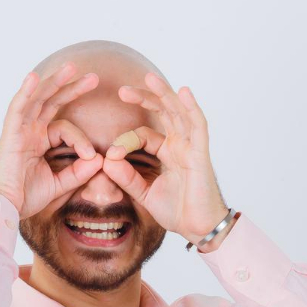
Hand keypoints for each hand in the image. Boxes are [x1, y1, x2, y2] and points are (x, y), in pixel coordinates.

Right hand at [0, 62, 106, 219]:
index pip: (66, 128)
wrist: (5, 207)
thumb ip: (79, 172)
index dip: (82, 140)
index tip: (92, 156)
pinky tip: (33, 77)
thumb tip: (100, 160)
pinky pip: (17, 108)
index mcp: (39, 141)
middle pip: (52, 102)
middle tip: (94, 77)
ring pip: (38, 98)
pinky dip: (25, 92)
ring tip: (72, 68)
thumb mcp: (59, 183)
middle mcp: (29, 131)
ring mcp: (19, 130)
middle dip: (72, 88)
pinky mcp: (10, 134)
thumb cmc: (26, 197)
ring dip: (54, 82)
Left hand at [101, 73, 228, 242]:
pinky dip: (192, 108)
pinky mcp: (200, 154)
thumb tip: (106, 161)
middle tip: (121, 90)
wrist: (197, 229)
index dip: (124, 142)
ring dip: (164, 94)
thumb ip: (126, 178)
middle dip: (144, 98)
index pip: (143, 136)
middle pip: (163, 112)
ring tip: (150, 78)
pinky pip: (198, 126)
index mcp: (168, 152)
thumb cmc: (177, 211)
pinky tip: (183, 91)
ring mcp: (191, 147)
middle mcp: (180, 145)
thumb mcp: (144, 193)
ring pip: (179, 112)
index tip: (110, 156)